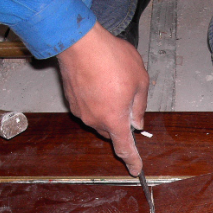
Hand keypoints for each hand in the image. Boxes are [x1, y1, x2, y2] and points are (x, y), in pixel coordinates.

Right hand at [57, 23, 148, 175]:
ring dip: (109, 108)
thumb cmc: (111, 58)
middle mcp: (95, 120)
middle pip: (113, 131)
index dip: (132, 161)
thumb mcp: (140, 81)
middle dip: (122, 121)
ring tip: (113, 81)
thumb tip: (137, 121)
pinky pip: (89, 107)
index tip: (136, 170)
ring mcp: (81, 111)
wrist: (79, 41)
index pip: (125, 148)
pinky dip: (97, 100)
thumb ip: (140, 106)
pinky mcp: (72, 100)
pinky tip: (101, 80)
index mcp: (114, 120)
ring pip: (101, 118)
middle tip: (128, 97)